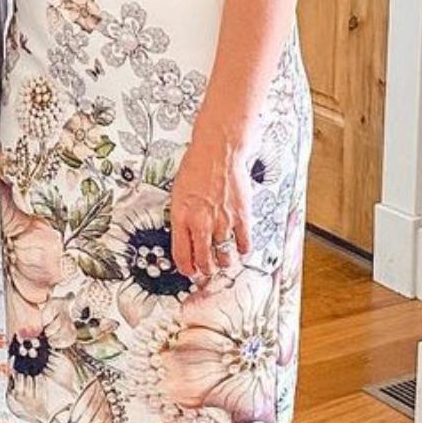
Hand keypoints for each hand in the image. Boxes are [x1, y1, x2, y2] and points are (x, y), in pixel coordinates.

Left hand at [169, 135, 249, 285]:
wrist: (219, 151)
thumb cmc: (197, 167)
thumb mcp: (177, 194)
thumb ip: (181, 219)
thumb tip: (185, 239)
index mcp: (181, 217)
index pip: (182, 256)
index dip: (186, 269)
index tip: (190, 271)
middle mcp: (201, 223)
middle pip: (204, 262)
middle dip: (205, 270)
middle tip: (207, 270)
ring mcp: (222, 221)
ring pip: (225, 258)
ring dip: (224, 263)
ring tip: (223, 261)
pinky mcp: (241, 217)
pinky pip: (244, 244)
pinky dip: (242, 251)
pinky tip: (239, 249)